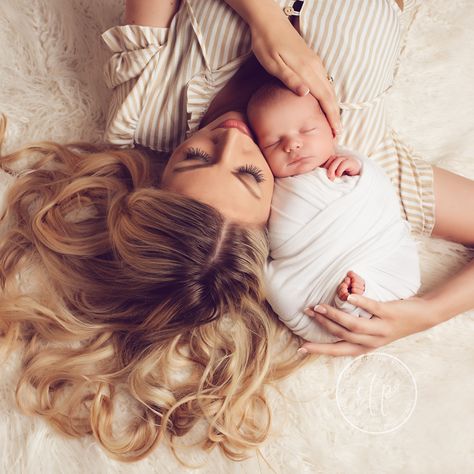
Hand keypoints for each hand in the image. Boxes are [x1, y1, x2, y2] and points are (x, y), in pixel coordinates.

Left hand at [249, 14, 340, 135]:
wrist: (269, 22)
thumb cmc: (266, 44)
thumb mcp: (274, 64)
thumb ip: (290, 79)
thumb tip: (306, 94)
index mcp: (307, 70)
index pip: (325, 98)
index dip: (331, 116)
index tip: (336, 131)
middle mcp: (315, 67)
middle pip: (331, 95)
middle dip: (335, 115)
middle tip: (338, 134)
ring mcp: (315, 63)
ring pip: (329, 88)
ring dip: (333, 106)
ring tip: (333, 123)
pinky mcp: (311, 60)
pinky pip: (324, 82)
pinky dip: (328, 96)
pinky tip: (325, 103)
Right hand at [298, 294, 438, 355]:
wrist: (423, 316)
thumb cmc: (394, 323)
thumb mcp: (374, 333)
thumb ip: (356, 332)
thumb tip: (332, 324)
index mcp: (366, 346)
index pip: (338, 351)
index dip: (319, 350)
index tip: (302, 348)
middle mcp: (372, 341)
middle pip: (342, 335)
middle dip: (322, 325)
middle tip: (308, 312)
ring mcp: (381, 328)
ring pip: (353, 325)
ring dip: (334, 316)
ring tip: (319, 306)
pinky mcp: (389, 314)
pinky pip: (371, 308)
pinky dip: (358, 303)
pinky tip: (347, 297)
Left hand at [323, 155, 360, 180]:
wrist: (357, 177)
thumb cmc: (343, 176)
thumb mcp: (334, 174)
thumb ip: (329, 173)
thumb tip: (319, 176)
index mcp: (334, 159)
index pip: (327, 159)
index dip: (324, 166)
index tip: (322, 174)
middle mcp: (340, 157)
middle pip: (331, 158)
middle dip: (328, 168)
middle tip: (328, 177)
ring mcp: (346, 158)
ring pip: (337, 160)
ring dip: (332, 169)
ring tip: (332, 178)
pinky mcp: (352, 162)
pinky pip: (344, 163)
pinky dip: (340, 169)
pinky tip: (339, 175)